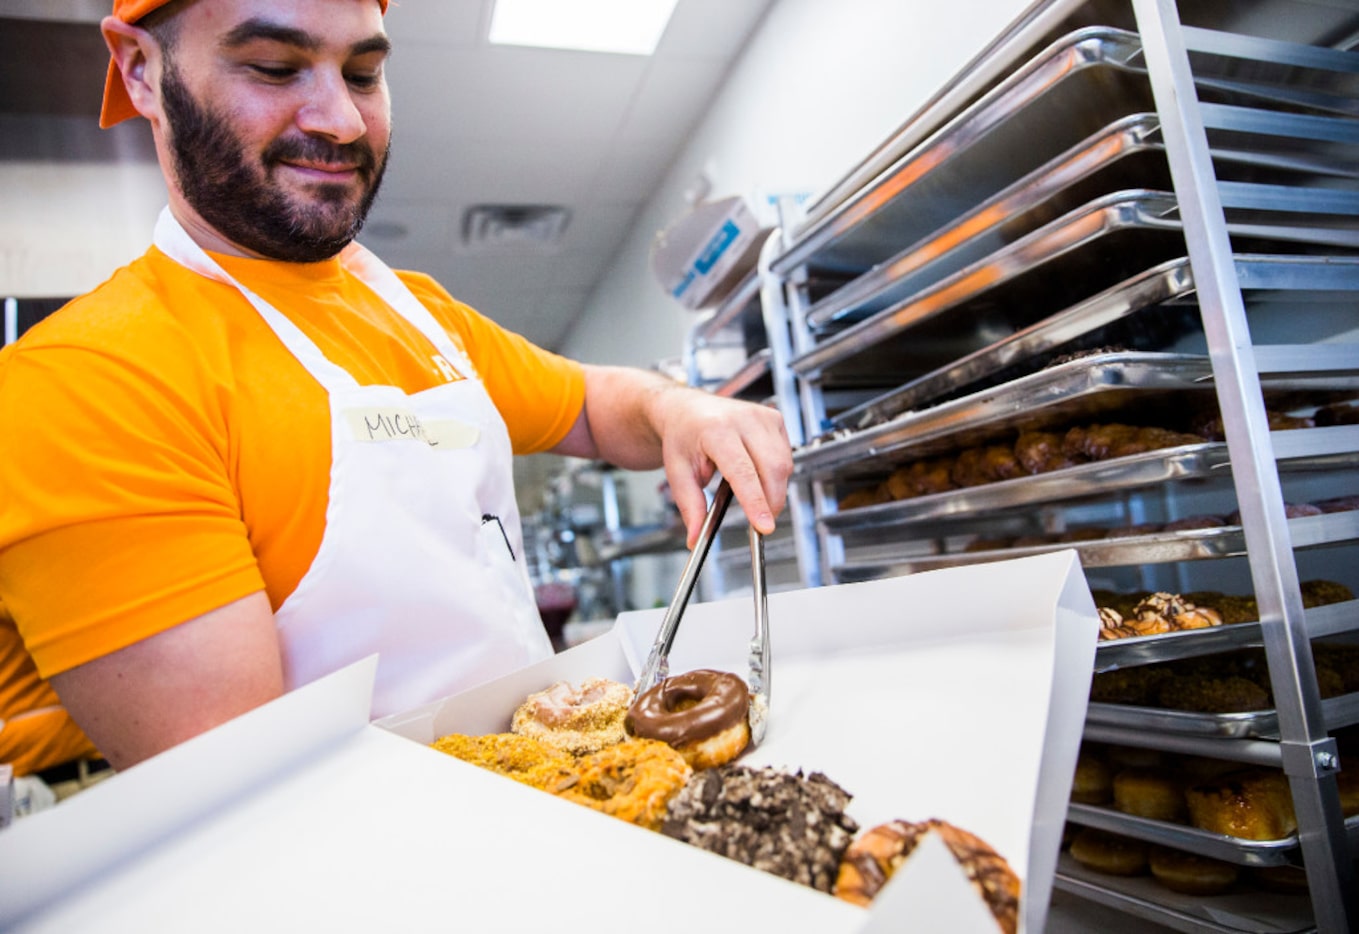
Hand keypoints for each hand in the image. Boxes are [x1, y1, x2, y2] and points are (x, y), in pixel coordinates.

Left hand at [556, 365, 794, 546]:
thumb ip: (690, 506)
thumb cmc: (682, 436)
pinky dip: (777, 473)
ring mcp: (762, 416)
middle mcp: (743, 419)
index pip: (743, 471)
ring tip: (749, 490)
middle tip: (760, 522)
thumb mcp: (678, 472)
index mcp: (715, 429)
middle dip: (771, 502)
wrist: (687, 409)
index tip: (764, 526)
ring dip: (774, 488)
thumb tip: (696, 537)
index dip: (756, 502)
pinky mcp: (775, 418)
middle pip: (772, 469)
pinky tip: (757, 471)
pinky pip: (786, 455)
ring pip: (783, 464)